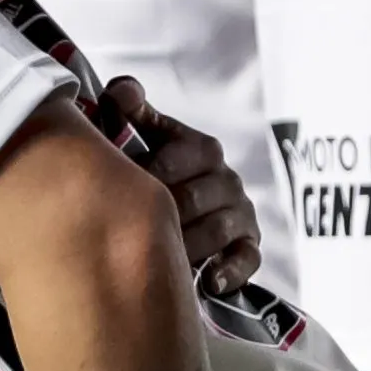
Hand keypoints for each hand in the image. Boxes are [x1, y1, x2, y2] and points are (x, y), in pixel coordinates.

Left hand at [105, 76, 260, 293]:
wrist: (180, 218)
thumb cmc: (156, 172)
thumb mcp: (144, 139)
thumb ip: (129, 111)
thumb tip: (120, 89)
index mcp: (202, 149)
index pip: (184, 153)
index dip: (153, 169)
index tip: (124, 184)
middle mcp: (226, 180)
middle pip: (194, 197)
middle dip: (162, 214)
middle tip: (130, 228)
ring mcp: (240, 214)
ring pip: (215, 230)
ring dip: (184, 245)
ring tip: (156, 257)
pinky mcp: (249, 248)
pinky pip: (247, 259)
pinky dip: (228, 271)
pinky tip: (207, 280)